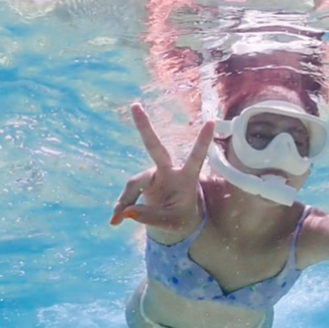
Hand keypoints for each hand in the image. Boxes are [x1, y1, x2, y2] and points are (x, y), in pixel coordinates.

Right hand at [110, 104, 214, 232]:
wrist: (175, 222)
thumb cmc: (180, 219)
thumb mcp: (170, 222)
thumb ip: (150, 217)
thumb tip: (126, 212)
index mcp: (187, 179)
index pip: (196, 158)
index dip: (203, 141)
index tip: (212, 121)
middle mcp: (169, 171)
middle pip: (155, 147)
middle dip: (144, 127)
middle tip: (135, 105)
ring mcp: (154, 175)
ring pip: (134, 183)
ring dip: (126, 201)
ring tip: (116, 221)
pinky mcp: (143, 182)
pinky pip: (129, 193)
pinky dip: (122, 207)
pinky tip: (116, 220)